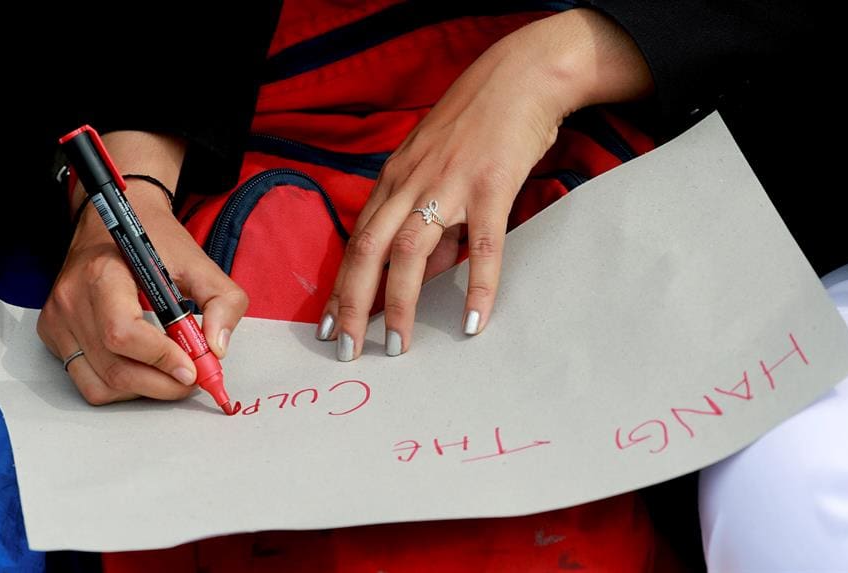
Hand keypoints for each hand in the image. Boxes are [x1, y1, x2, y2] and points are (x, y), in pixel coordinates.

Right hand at [37, 132, 247, 404]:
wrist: (115, 221)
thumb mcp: (201, 263)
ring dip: (143, 390)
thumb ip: (223, 302)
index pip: (123, 332)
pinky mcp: (54, 334)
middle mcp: (72, 299)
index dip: (161, 358)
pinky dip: (122, 386)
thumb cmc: (157, 243)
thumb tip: (217, 349)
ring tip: (172, 376)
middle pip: (114, 367)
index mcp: (103, 274)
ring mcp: (58, 320)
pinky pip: (88, 381)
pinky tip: (145, 370)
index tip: (193, 370)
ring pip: (100, 384)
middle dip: (161, 384)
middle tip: (192, 380)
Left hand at [316, 9, 651, 359]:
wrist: (519, 77)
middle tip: (345, 349)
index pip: (356, 242)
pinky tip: (471, 321)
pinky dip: (476, 286)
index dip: (339, 287)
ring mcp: (448, 184)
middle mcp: (410, 184)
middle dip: (352, 304)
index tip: (328, 325)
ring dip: (399, 304)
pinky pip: (480, 245)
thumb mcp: (436, 171)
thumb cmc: (476, 126)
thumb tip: (425, 273)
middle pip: (368, 251)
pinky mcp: (490, 186)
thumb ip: (428, 221)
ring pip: (410, 251)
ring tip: (396, 346)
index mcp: (394, 181)